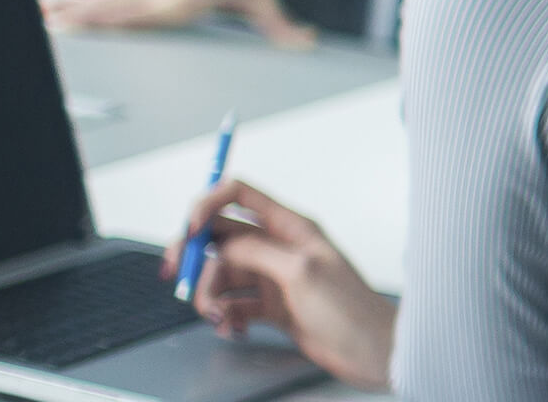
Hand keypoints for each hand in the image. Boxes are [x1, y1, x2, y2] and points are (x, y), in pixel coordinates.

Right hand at [167, 180, 390, 388]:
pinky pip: (232, 305)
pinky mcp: (270, 307)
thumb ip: (257, 252)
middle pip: (220, 238)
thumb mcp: (301, 272)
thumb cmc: (350, 310)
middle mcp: (279, 248)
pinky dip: (225, 316)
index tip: (188, 230)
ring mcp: (273, 278)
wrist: (370, 351)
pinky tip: (234, 329)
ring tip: (219, 318)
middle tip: (177, 277)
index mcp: (291, 227)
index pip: (240, 195)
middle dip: (194, 256)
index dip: (207, 205)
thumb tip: (221, 244)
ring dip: (210, 296)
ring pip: (222, 276)